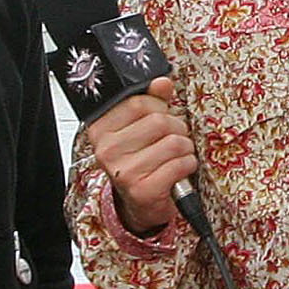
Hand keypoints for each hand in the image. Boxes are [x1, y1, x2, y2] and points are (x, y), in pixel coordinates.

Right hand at [85, 76, 197, 234]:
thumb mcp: (141, 130)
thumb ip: (152, 102)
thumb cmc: (141, 163)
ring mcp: (123, 171)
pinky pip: (180, 164)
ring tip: (176, 156)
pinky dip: (188, 165)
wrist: (141, 205)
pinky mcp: (143, 190)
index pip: (138, 102)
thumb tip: (162, 82)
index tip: (159, 117)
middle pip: (159, 121)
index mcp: (100, 130)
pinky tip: (179, 170)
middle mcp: (107, 151)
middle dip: (176, 128)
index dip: (159, 107)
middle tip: (172, 140)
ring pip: (174, 142)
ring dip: (185, 148)